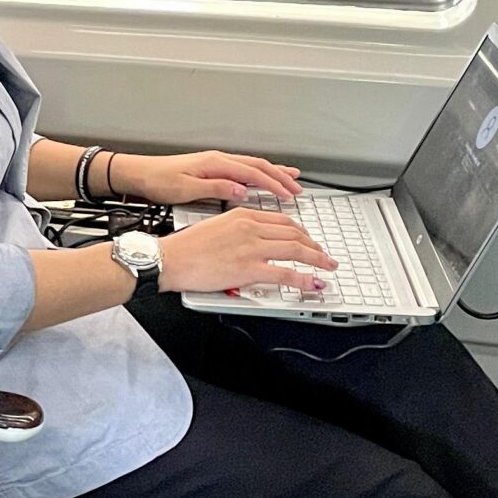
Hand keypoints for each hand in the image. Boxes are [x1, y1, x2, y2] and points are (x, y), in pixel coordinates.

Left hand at [112, 150, 300, 207]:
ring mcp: (215, 162)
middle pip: (257, 165)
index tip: (289, 194)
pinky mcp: (210, 167)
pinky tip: (261, 179)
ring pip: (252, 165)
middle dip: (280, 177)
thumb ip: (216, 188)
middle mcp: (218, 159)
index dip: (274, 184)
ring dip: (272, 173)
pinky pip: (242, 168)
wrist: (139, 173)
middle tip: (298, 189)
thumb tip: (241, 189)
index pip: (252, 172)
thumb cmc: (158, 181)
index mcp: (215, 163)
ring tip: (291, 179)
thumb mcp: (186, 188)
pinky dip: (258, 173)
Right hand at [156, 202, 334, 294]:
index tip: (307, 239)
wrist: (170, 258)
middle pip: (294, 233)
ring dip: (317, 259)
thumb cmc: (186, 247)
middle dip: (314, 245)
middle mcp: (250, 227)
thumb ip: (238, 231)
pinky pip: (285, 273)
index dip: (300, 231)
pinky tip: (313, 283)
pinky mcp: (250, 267)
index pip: (281, 220)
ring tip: (327, 266)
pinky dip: (304, 278)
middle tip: (323, 254)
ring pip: (296, 250)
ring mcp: (252, 247)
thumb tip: (251, 243)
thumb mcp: (215, 226)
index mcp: (242, 215)